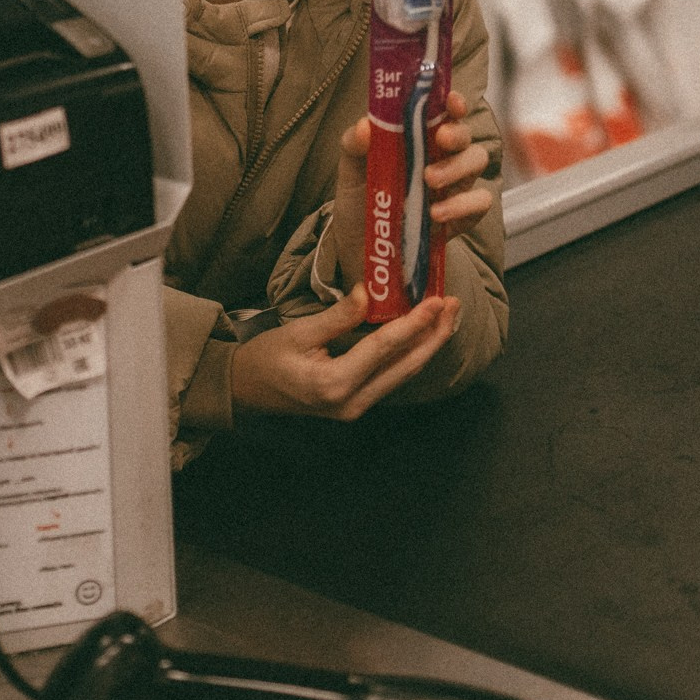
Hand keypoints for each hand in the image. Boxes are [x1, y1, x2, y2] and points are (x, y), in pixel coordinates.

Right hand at [228, 283, 459, 420]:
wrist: (245, 391)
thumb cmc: (266, 359)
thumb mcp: (298, 331)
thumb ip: (338, 316)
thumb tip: (370, 292)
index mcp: (334, 384)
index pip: (384, 348)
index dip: (413, 323)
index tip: (436, 301)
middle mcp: (352, 402)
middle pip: (405, 367)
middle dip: (434, 336)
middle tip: (454, 305)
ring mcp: (356, 407)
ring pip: (403, 374)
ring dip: (427, 345)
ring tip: (446, 317)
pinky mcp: (356, 404)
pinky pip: (391, 378)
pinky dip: (409, 355)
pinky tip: (422, 335)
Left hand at [323, 91, 496, 283]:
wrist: (360, 250)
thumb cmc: (360, 203)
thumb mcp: (349, 172)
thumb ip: (354, 145)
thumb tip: (366, 126)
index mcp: (418, 139)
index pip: (444, 112)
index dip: (453, 102)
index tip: (451, 100)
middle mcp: (441, 157)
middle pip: (465, 135)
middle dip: (457, 133)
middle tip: (440, 140)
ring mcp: (454, 186)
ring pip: (477, 161)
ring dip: (458, 167)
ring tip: (429, 181)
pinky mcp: (461, 216)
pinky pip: (479, 203)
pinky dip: (462, 205)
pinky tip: (437, 214)